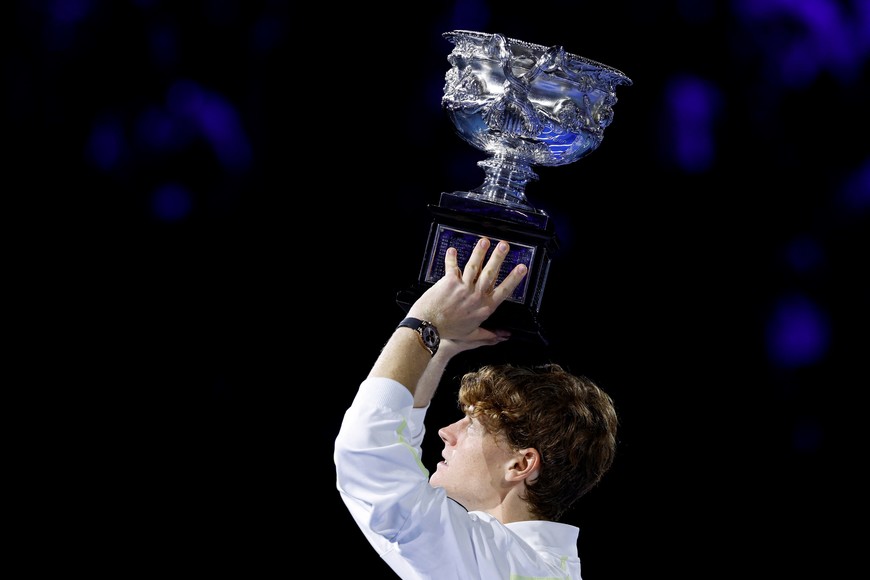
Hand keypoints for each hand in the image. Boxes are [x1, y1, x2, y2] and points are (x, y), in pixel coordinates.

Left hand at [407, 237, 527, 341]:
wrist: (429, 327)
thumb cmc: (448, 331)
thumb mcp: (471, 335)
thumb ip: (487, 335)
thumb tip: (501, 337)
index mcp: (484, 307)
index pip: (504, 290)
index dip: (514, 278)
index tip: (522, 268)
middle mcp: (476, 295)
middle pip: (490, 273)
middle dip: (498, 257)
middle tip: (505, 246)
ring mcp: (463, 287)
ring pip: (474, 266)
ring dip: (479, 252)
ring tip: (485, 241)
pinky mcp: (449, 282)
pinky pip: (452, 267)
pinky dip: (451, 258)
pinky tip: (452, 250)